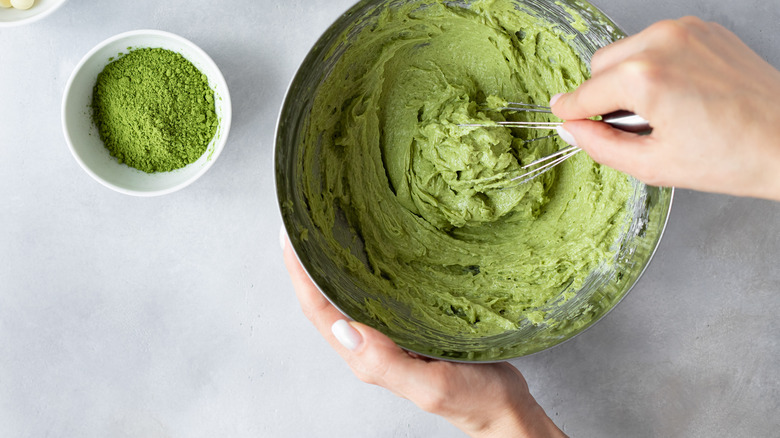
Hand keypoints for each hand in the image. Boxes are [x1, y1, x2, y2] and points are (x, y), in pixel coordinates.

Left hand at [281, 229, 565, 437]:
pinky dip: (368, 267)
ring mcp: (391, 331)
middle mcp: (372, 341)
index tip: (290, 237)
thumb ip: (386, 362)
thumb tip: (345, 328)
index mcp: (366, 357)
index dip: (299, 274)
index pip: (320, 310)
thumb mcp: (431, 385)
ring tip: (330, 224)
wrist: (505, 405)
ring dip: (336, 260)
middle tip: (305, 217)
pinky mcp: (411, 322)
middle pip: (328, 297)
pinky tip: (374, 246)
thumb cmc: (473, 399)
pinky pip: (380, 291)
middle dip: (311, 260)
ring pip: (351, 292)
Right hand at [551, 17, 779, 200]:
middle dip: (604, 96)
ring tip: (660, 110)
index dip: (572, 114)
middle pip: (600, 66)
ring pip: (626, 52)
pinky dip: (654, 66)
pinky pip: (656, 44)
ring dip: (627, 79)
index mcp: (645, 78)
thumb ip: (600, 145)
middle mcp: (661, 43)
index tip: (566, 120)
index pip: (584, 94)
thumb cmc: (733, 157)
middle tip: (633, 126)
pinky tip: (679, 94)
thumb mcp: (653, 165)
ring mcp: (685, 30)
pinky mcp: (703, 29)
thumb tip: (573, 128)